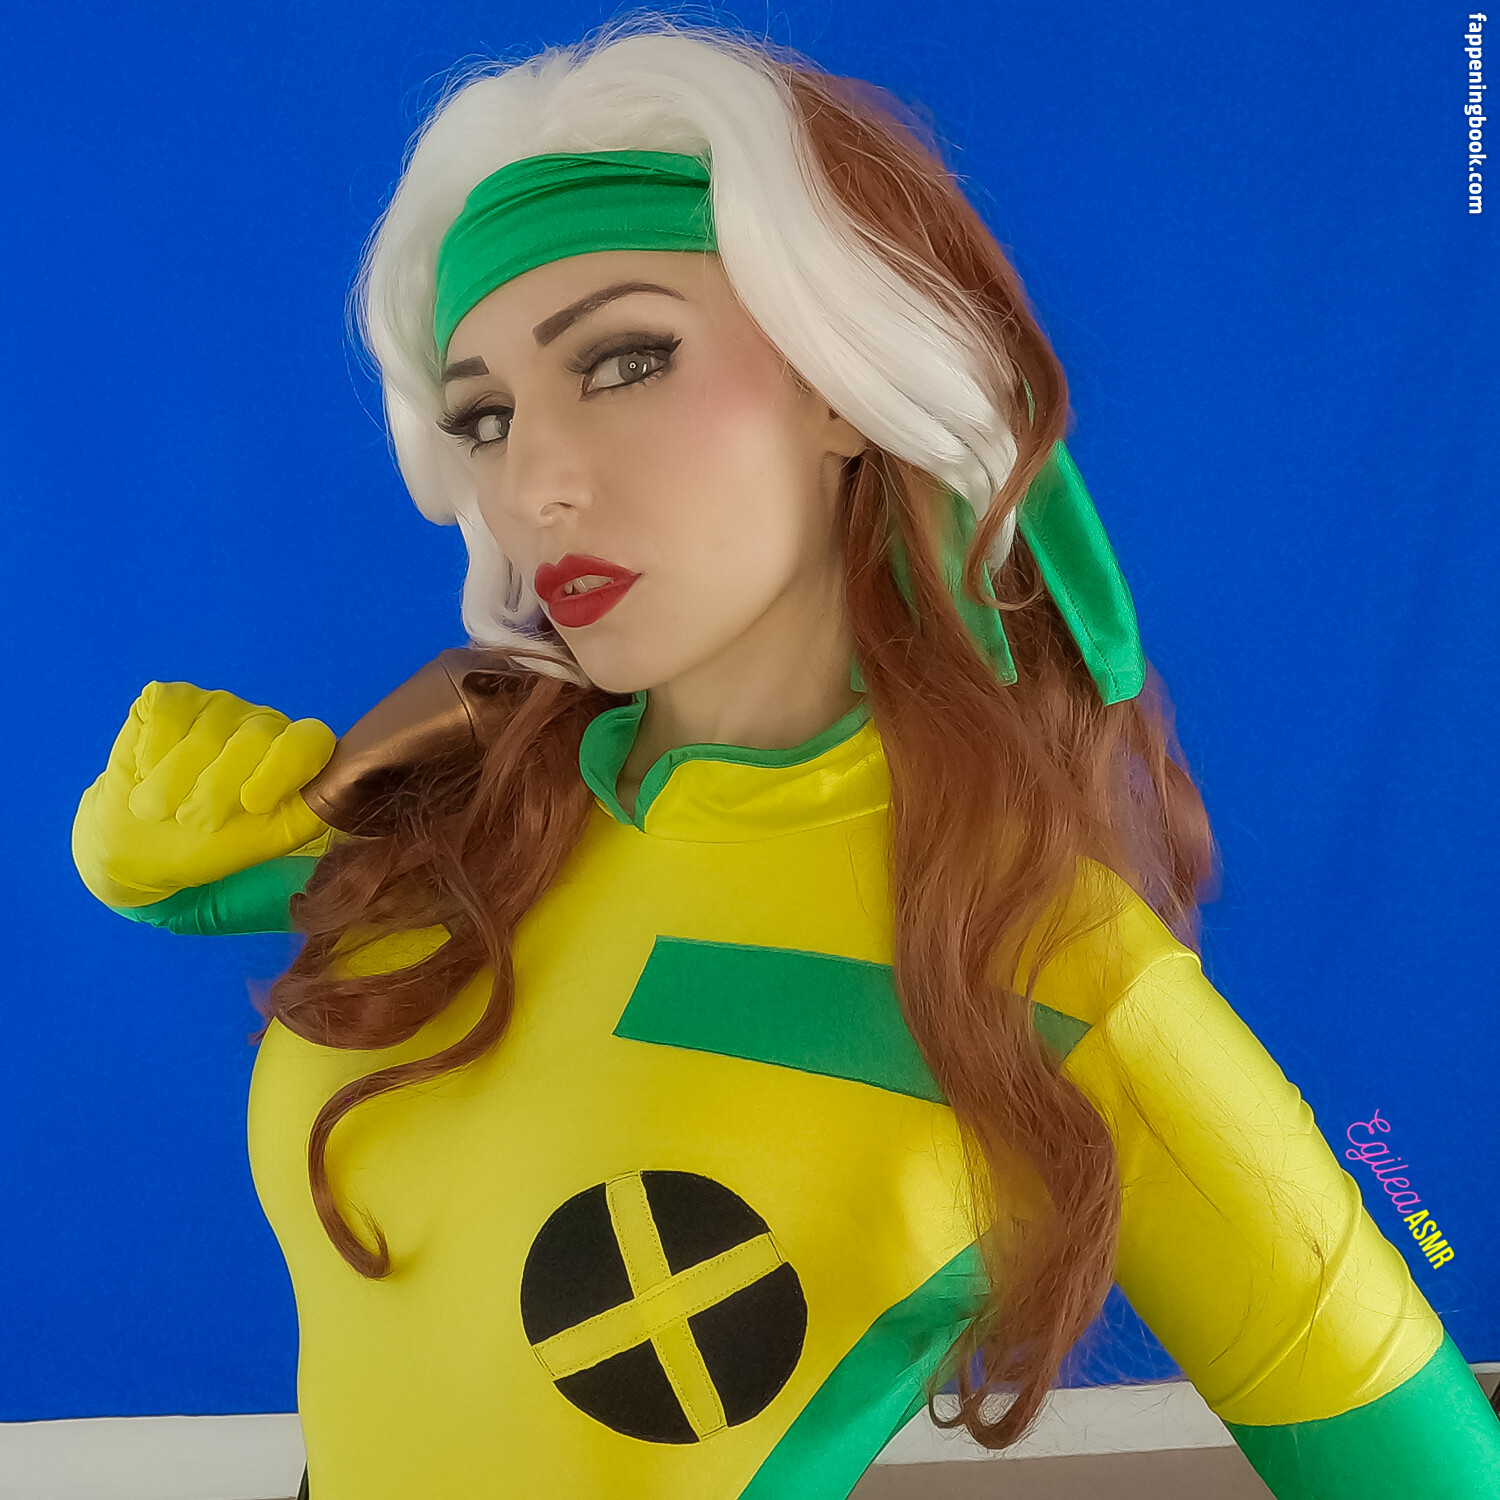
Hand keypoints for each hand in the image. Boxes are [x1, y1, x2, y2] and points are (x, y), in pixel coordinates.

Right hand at [72, 682, 335, 907]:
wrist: (142, 845)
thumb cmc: (211, 843)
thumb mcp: (269, 838)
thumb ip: (309, 812)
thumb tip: (343, 789)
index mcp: (294, 754)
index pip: (310, 741)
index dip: (282, 769)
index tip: (252, 804)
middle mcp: (261, 722)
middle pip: (255, 739)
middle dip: (217, 789)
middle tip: (194, 821)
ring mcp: (216, 706)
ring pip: (206, 732)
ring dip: (175, 782)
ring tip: (161, 808)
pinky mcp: (169, 698)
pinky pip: (165, 714)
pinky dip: (150, 753)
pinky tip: (145, 772)